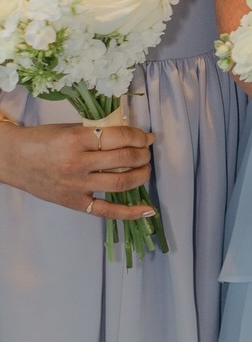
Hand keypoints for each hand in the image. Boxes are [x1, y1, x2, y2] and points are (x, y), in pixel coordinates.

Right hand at [0, 116, 155, 219]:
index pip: (119, 137)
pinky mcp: (74, 203)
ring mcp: (76, 186)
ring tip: (145, 169)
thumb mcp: (70, 128)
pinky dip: (130, 212)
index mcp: (76, 139)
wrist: (13, 159)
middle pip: (124, 159)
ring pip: (121, 182)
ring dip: (142, 175)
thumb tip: (133, 135)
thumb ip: (99, 132)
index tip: (146, 137)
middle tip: (146, 152)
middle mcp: (77, 164)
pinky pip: (107, 211)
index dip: (139, 137)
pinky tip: (148, 210)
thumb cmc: (42, 140)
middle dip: (143, 154)